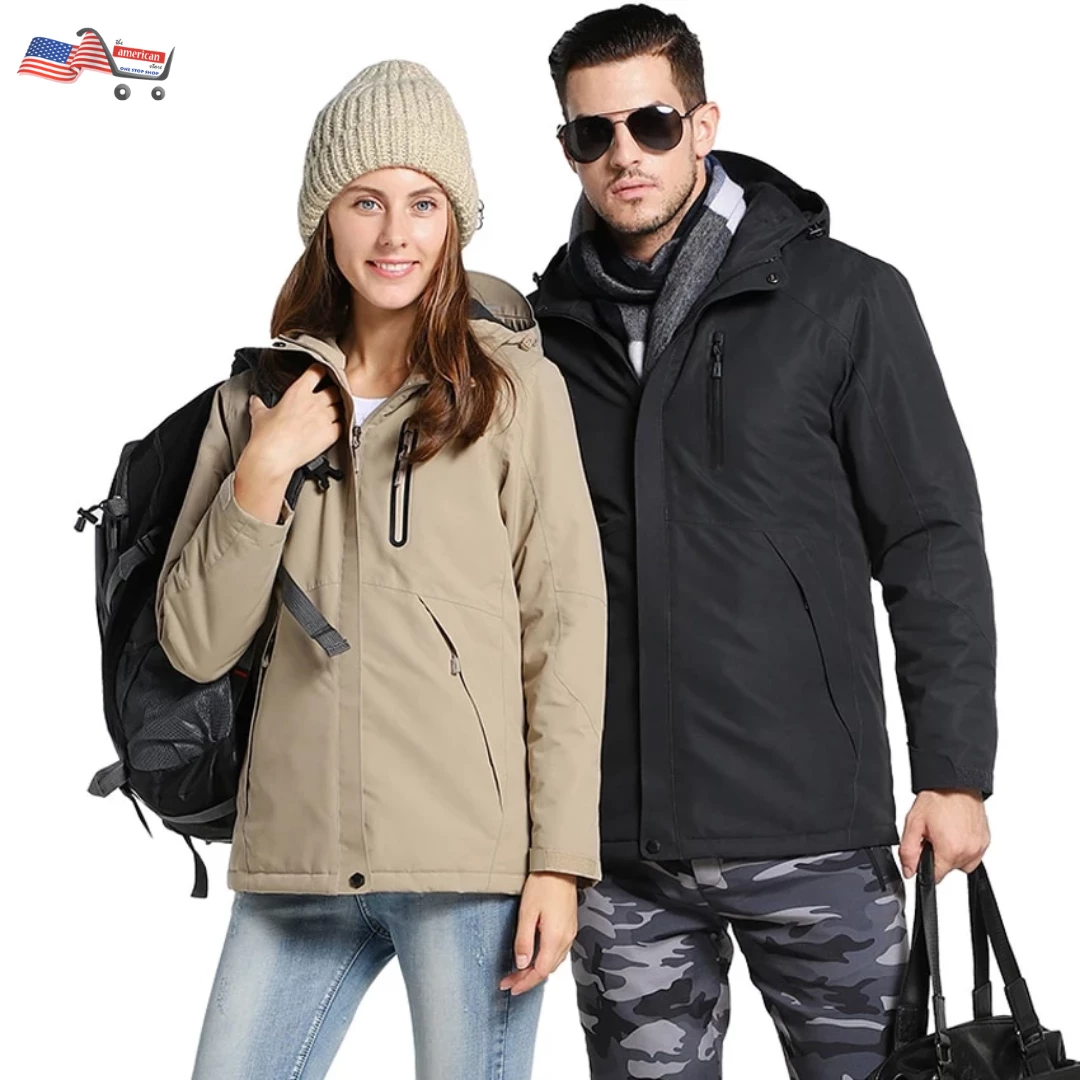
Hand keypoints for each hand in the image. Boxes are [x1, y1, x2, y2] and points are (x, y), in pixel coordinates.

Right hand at [244, 364, 343, 480]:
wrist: (272, 458)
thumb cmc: (266, 437)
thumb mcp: (260, 415)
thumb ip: (259, 404)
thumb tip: (255, 400)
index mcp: (298, 392)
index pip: (317, 372)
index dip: (321, 371)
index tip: (322, 373)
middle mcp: (314, 402)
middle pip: (334, 389)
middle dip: (334, 392)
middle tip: (331, 396)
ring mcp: (324, 418)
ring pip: (341, 406)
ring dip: (339, 408)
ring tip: (334, 412)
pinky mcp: (330, 434)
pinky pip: (343, 424)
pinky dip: (341, 424)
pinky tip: (336, 427)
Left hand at [499, 871, 577, 995]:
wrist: (560, 867)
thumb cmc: (544, 884)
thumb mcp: (527, 912)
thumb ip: (524, 940)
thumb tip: (521, 964)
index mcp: (555, 937)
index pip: (540, 971)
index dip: (524, 982)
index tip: (510, 987)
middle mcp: (565, 939)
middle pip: (547, 970)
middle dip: (528, 979)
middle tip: (510, 982)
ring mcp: (569, 933)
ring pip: (553, 963)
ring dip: (536, 971)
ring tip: (519, 973)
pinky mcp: (569, 927)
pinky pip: (558, 952)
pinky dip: (545, 960)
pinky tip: (536, 958)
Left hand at [899, 787, 989, 882]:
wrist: (956, 783)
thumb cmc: (937, 799)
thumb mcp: (913, 823)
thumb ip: (908, 851)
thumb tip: (909, 871)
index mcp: (950, 851)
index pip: (936, 877)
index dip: (925, 864)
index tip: (923, 850)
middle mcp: (969, 852)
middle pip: (948, 869)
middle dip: (938, 856)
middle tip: (933, 835)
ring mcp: (980, 847)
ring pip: (962, 864)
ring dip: (952, 853)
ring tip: (945, 832)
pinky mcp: (986, 841)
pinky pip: (973, 854)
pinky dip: (963, 847)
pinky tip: (956, 831)